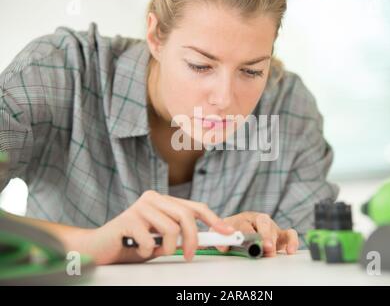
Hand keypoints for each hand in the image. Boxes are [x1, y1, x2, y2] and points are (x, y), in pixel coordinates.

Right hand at [84, 190, 234, 264]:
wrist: (98, 248)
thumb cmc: (132, 244)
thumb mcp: (161, 239)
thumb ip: (180, 235)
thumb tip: (208, 238)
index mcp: (162, 200)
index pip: (194, 206)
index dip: (214, 220)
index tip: (227, 233)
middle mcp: (152, 198)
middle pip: (186, 215)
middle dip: (193, 239)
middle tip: (189, 255)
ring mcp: (139, 206)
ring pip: (171, 228)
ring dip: (167, 248)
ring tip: (154, 251)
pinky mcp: (127, 219)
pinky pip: (151, 240)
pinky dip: (148, 252)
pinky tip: (138, 249)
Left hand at [215, 212, 298, 256]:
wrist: (237, 230)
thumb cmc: (230, 232)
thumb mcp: (219, 233)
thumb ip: (218, 238)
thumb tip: (222, 246)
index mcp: (242, 218)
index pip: (243, 223)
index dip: (244, 232)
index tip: (243, 240)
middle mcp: (258, 219)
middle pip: (263, 221)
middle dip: (263, 234)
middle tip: (263, 246)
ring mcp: (270, 226)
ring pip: (274, 228)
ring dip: (273, 240)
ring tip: (270, 252)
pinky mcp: (281, 234)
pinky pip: (290, 234)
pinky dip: (292, 241)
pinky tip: (290, 251)